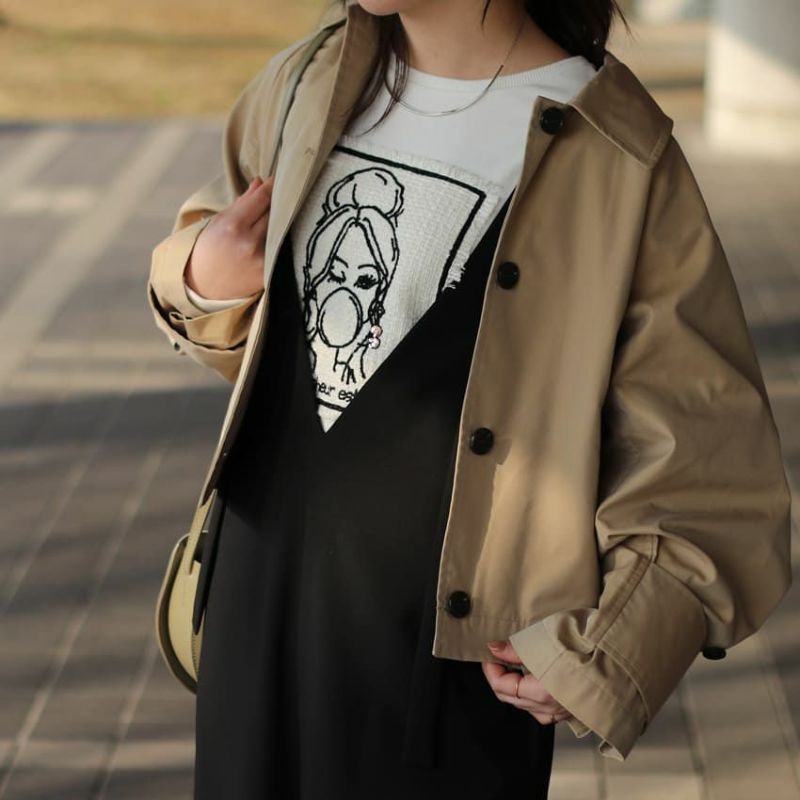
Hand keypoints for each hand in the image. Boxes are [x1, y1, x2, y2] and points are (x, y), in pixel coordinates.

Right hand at [183, 175, 274, 300]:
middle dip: (279, 202)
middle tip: (284, 192)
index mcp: (233, 226)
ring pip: (279, 230)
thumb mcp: (218, 222)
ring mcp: (261, 260)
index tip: (280, 178)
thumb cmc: (208, 251)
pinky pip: (279, 249)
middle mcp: (249, 243)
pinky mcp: (268, 273)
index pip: (262, 199)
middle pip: (275, 213)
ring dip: (281, 221)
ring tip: (280, 214)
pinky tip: (278, 237)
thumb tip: (261, 182)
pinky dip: (279, 241)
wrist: (203, 289)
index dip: (273, 186)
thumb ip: (242, 203)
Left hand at [482, 640, 572, 725]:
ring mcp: (554, 713)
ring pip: (520, 701)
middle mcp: (545, 708)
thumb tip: (494, 648)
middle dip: (499, 675)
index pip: (499, 685)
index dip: (491, 667)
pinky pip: (535, 706)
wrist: (616, 666)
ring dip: (513, 683)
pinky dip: (528, 691)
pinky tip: (532, 676)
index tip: (490, 653)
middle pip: (507, 695)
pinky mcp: (562, 712)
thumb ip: (514, 650)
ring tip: (517, 663)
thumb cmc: (581, 654)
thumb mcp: (544, 645)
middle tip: (499, 655)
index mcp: (539, 693)